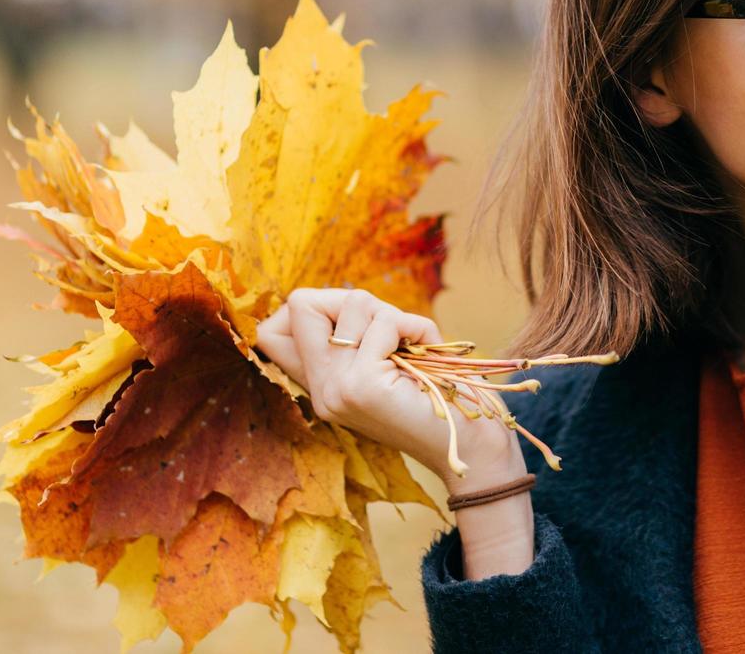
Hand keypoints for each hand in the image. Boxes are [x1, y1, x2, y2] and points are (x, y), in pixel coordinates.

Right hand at [253, 287, 520, 482]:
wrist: (476, 446)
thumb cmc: (441, 396)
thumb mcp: (387, 363)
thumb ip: (357, 337)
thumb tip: (341, 298)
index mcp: (321, 387)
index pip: (269, 332)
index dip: (312, 308)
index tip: (359, 325)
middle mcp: (320, 391)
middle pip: (300, 303)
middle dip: (350, 299)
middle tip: (387, 330)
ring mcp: (336, 390)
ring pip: (351, 303)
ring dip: (392, 315)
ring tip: (411, 349)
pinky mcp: (362, 386)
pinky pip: (385, 322)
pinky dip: (415, 327)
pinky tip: (427, 354)